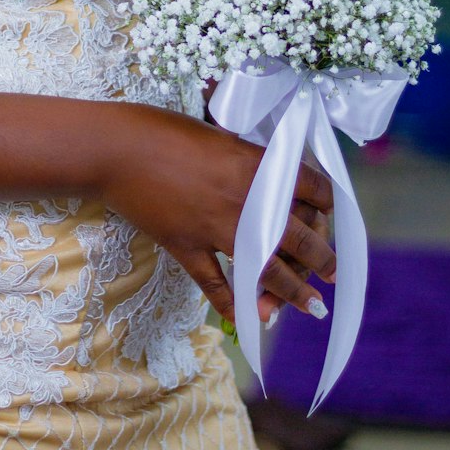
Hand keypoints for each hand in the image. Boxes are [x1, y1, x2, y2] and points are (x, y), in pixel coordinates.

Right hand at [99, 105, 335, 327]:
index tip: (328, 214)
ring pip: (267, 269)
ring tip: (312, 307)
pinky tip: (252, 320)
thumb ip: (243, 157)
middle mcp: (246, 202)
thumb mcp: (217, 134)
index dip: (326, 204)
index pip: (311, 189)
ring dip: (294, 291)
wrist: (116, 148)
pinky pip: (216, 285)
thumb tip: (262, 172)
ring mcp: (216, 229)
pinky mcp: (187, 248)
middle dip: (323, 258)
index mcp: (256, 165)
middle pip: (300, 237)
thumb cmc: (162, 129)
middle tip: (334, 274)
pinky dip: (235, 305)